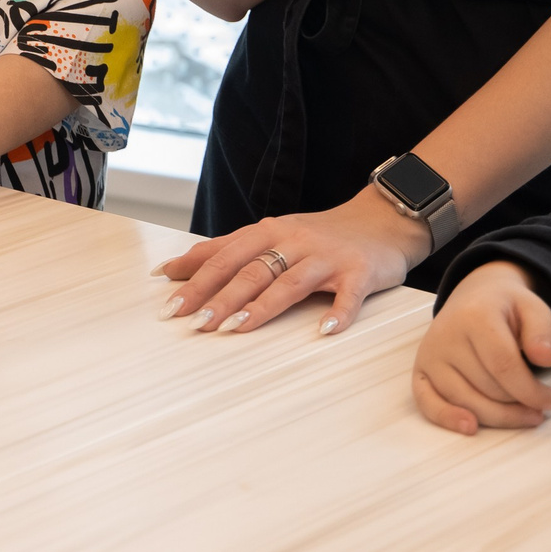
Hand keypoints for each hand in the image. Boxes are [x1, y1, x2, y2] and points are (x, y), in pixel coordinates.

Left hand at [151, 188, 428, 334]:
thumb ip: (228, 250)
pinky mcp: (359, 272)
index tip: (169, 302)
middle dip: (219, 297)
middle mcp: (294, 241)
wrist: (381, 220)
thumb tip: (175, 269)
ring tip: (235, 329)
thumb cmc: (318, 236)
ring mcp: (326, 257)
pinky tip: (325, 331)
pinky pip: (348, 294)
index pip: (224, 255)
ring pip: (289, 281)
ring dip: (261, 306)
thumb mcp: (271, 235)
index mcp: (268, 232)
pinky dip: (338, 313)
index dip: (195, 278)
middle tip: (194, 323)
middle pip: (251, 270)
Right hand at [412, 261, 550, 433]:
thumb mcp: (532, 308)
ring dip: (498, 416)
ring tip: (520, 413)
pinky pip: (428, 402)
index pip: (503, 366)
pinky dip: (447, 418)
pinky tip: (470, 427)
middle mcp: (446, 335)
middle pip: (487, 388)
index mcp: (475, 316)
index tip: (550, 400)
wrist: (473, 299)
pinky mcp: (420, 370)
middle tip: (538, 406)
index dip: (530, 391)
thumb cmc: (505, 309)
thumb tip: (545, 358)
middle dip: (518, 403)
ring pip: (465, 401)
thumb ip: (543, 331)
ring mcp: (430, 354)